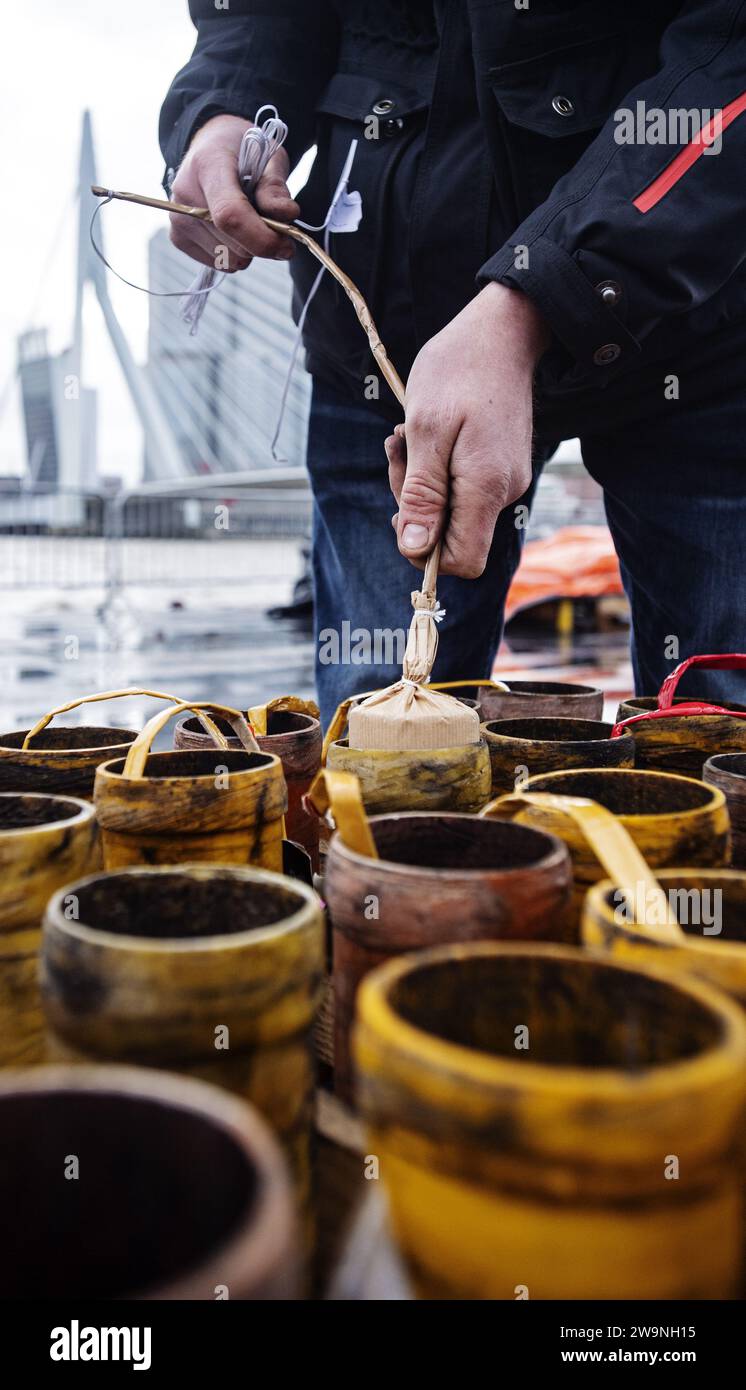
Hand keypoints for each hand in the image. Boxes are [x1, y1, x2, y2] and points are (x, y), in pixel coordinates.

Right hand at [169, 114, 298, 269]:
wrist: (211, 146)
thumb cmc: (242, 150)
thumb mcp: (268, 156)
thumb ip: (275, 186)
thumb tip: (287, 215)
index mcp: (208, 165)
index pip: (230, 215)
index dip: (261, 238)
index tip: (286, 245)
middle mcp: (185, 195)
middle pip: (234, 246)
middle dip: (262, 243)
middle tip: (270, 221)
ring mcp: (178, 219)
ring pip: (230, 261)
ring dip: (249, 248)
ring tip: (247, 218)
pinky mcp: (178, 238)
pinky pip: (220, 264)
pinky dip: (235, 253)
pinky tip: (232, 229)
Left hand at [386, 283, 549, 577]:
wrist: (500, 331)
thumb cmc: (458, 371)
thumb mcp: (425, 432)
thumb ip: (422, 495)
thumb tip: (416, 550)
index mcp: (487, 488)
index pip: (464, 561)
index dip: (426, 552)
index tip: (402, 512)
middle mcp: (505, 492)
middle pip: (453, 537)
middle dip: (415, 507)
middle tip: (399, 454)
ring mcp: (506, 480)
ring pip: (454, 511)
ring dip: (421, 482)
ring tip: (408, 436)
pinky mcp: (500, 467)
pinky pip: (462, 488)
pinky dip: (436, 469)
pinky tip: (425, 435)